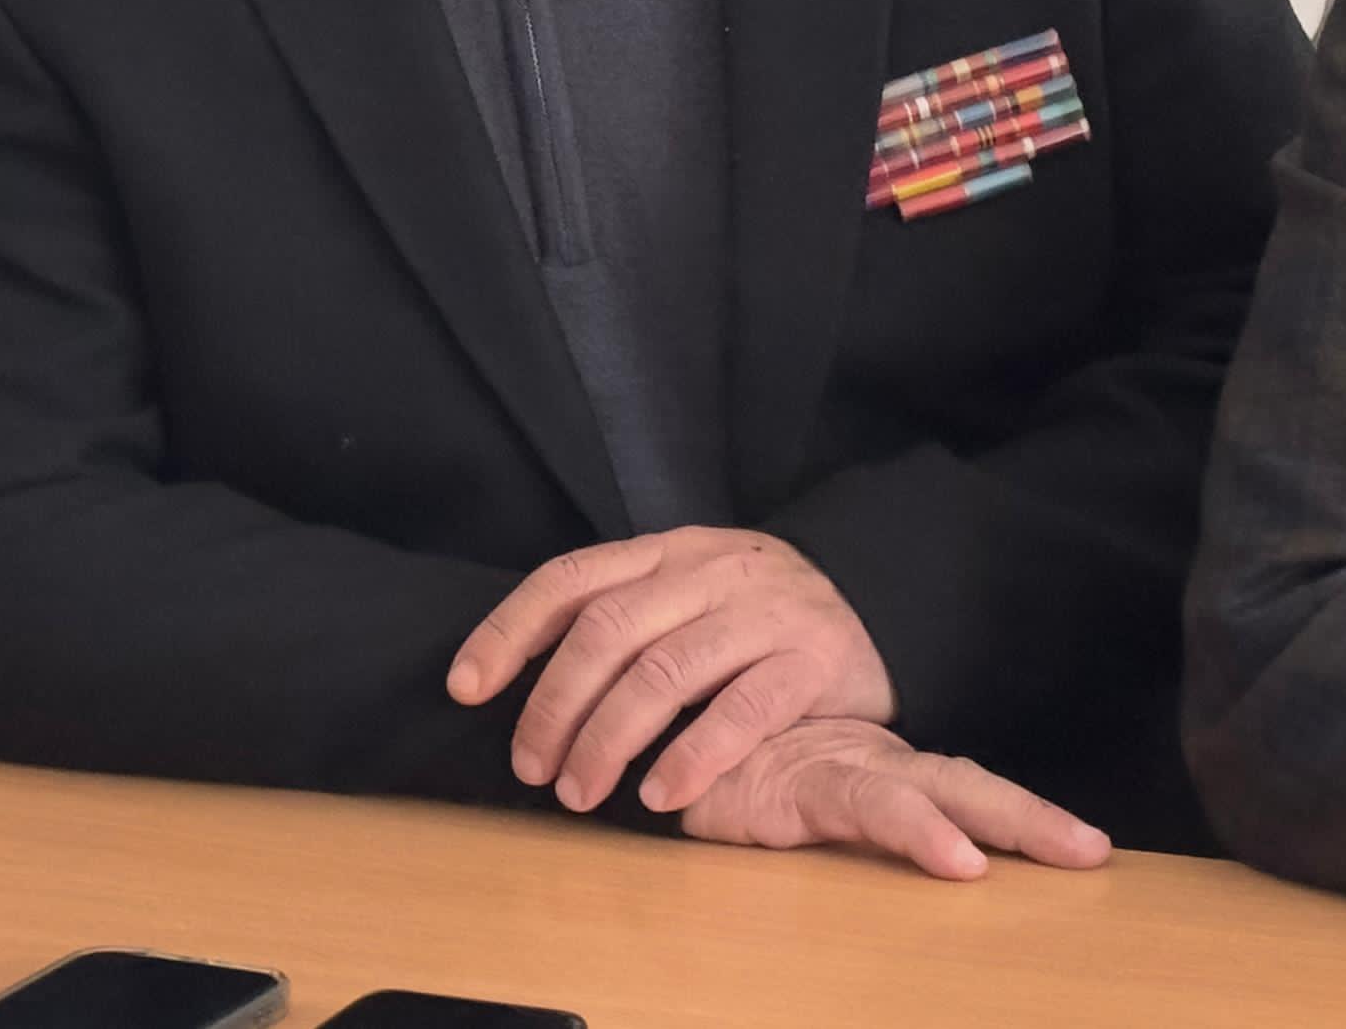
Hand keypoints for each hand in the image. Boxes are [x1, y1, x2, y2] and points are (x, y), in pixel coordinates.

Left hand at [446, 526, 894, 815]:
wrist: (880, 609)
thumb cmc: (757, 622)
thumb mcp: (688, 597)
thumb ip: (621, 621)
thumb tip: (515, 678)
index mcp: (669, 551)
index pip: (570, 578)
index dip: (509, 630)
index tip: (465, 688)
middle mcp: (713, 570)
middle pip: (607, 632)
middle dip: (553, 705)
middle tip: (531, 769)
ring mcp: (767, 610)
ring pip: (664, 672)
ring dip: (608, 739)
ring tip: (579, 793)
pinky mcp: (814, 658)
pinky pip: (742, 709)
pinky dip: (692, 755)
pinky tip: (659, 795)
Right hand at [677, 718, 1109, 879]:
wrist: (667, 752)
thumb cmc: (746, 776)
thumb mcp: (815, 805)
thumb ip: (864, 820)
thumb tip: (938, 859)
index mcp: (889, 775)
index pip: (970, 791)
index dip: (1028, 816)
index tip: (1090, 846)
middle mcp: (878, 769)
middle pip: (970, 788)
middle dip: (1032, 819)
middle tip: (1090, 850)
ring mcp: (842, 775)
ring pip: (931, 796)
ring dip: (991, 824)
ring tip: (1052, 852)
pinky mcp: (800, 790)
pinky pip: (866, 810)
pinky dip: (917, 831)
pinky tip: (955, 855)